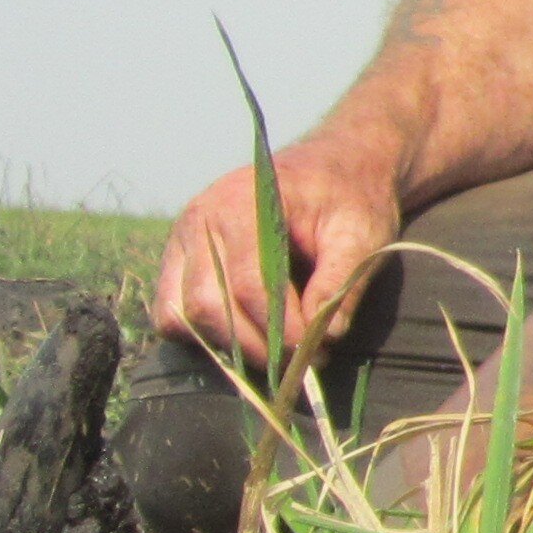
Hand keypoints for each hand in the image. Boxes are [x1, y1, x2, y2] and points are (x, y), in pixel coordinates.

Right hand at [154, 128, 409, 369]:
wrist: (331, 168)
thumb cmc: (349, 199)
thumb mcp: (361, 232)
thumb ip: (341, 280)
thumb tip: (324, 336)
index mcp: (243, 203)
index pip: (249, 284)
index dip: (281, 328)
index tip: (315, 352)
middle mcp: (200, 219)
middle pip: (206, 305)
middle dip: (253, 345)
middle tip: (298, 364)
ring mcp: (181, 238)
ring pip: (180, 314)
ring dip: (226, 347)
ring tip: (276, 355)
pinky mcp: (178, 258)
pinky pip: (171, 312)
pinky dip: (202, 335)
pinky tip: (247, 338)